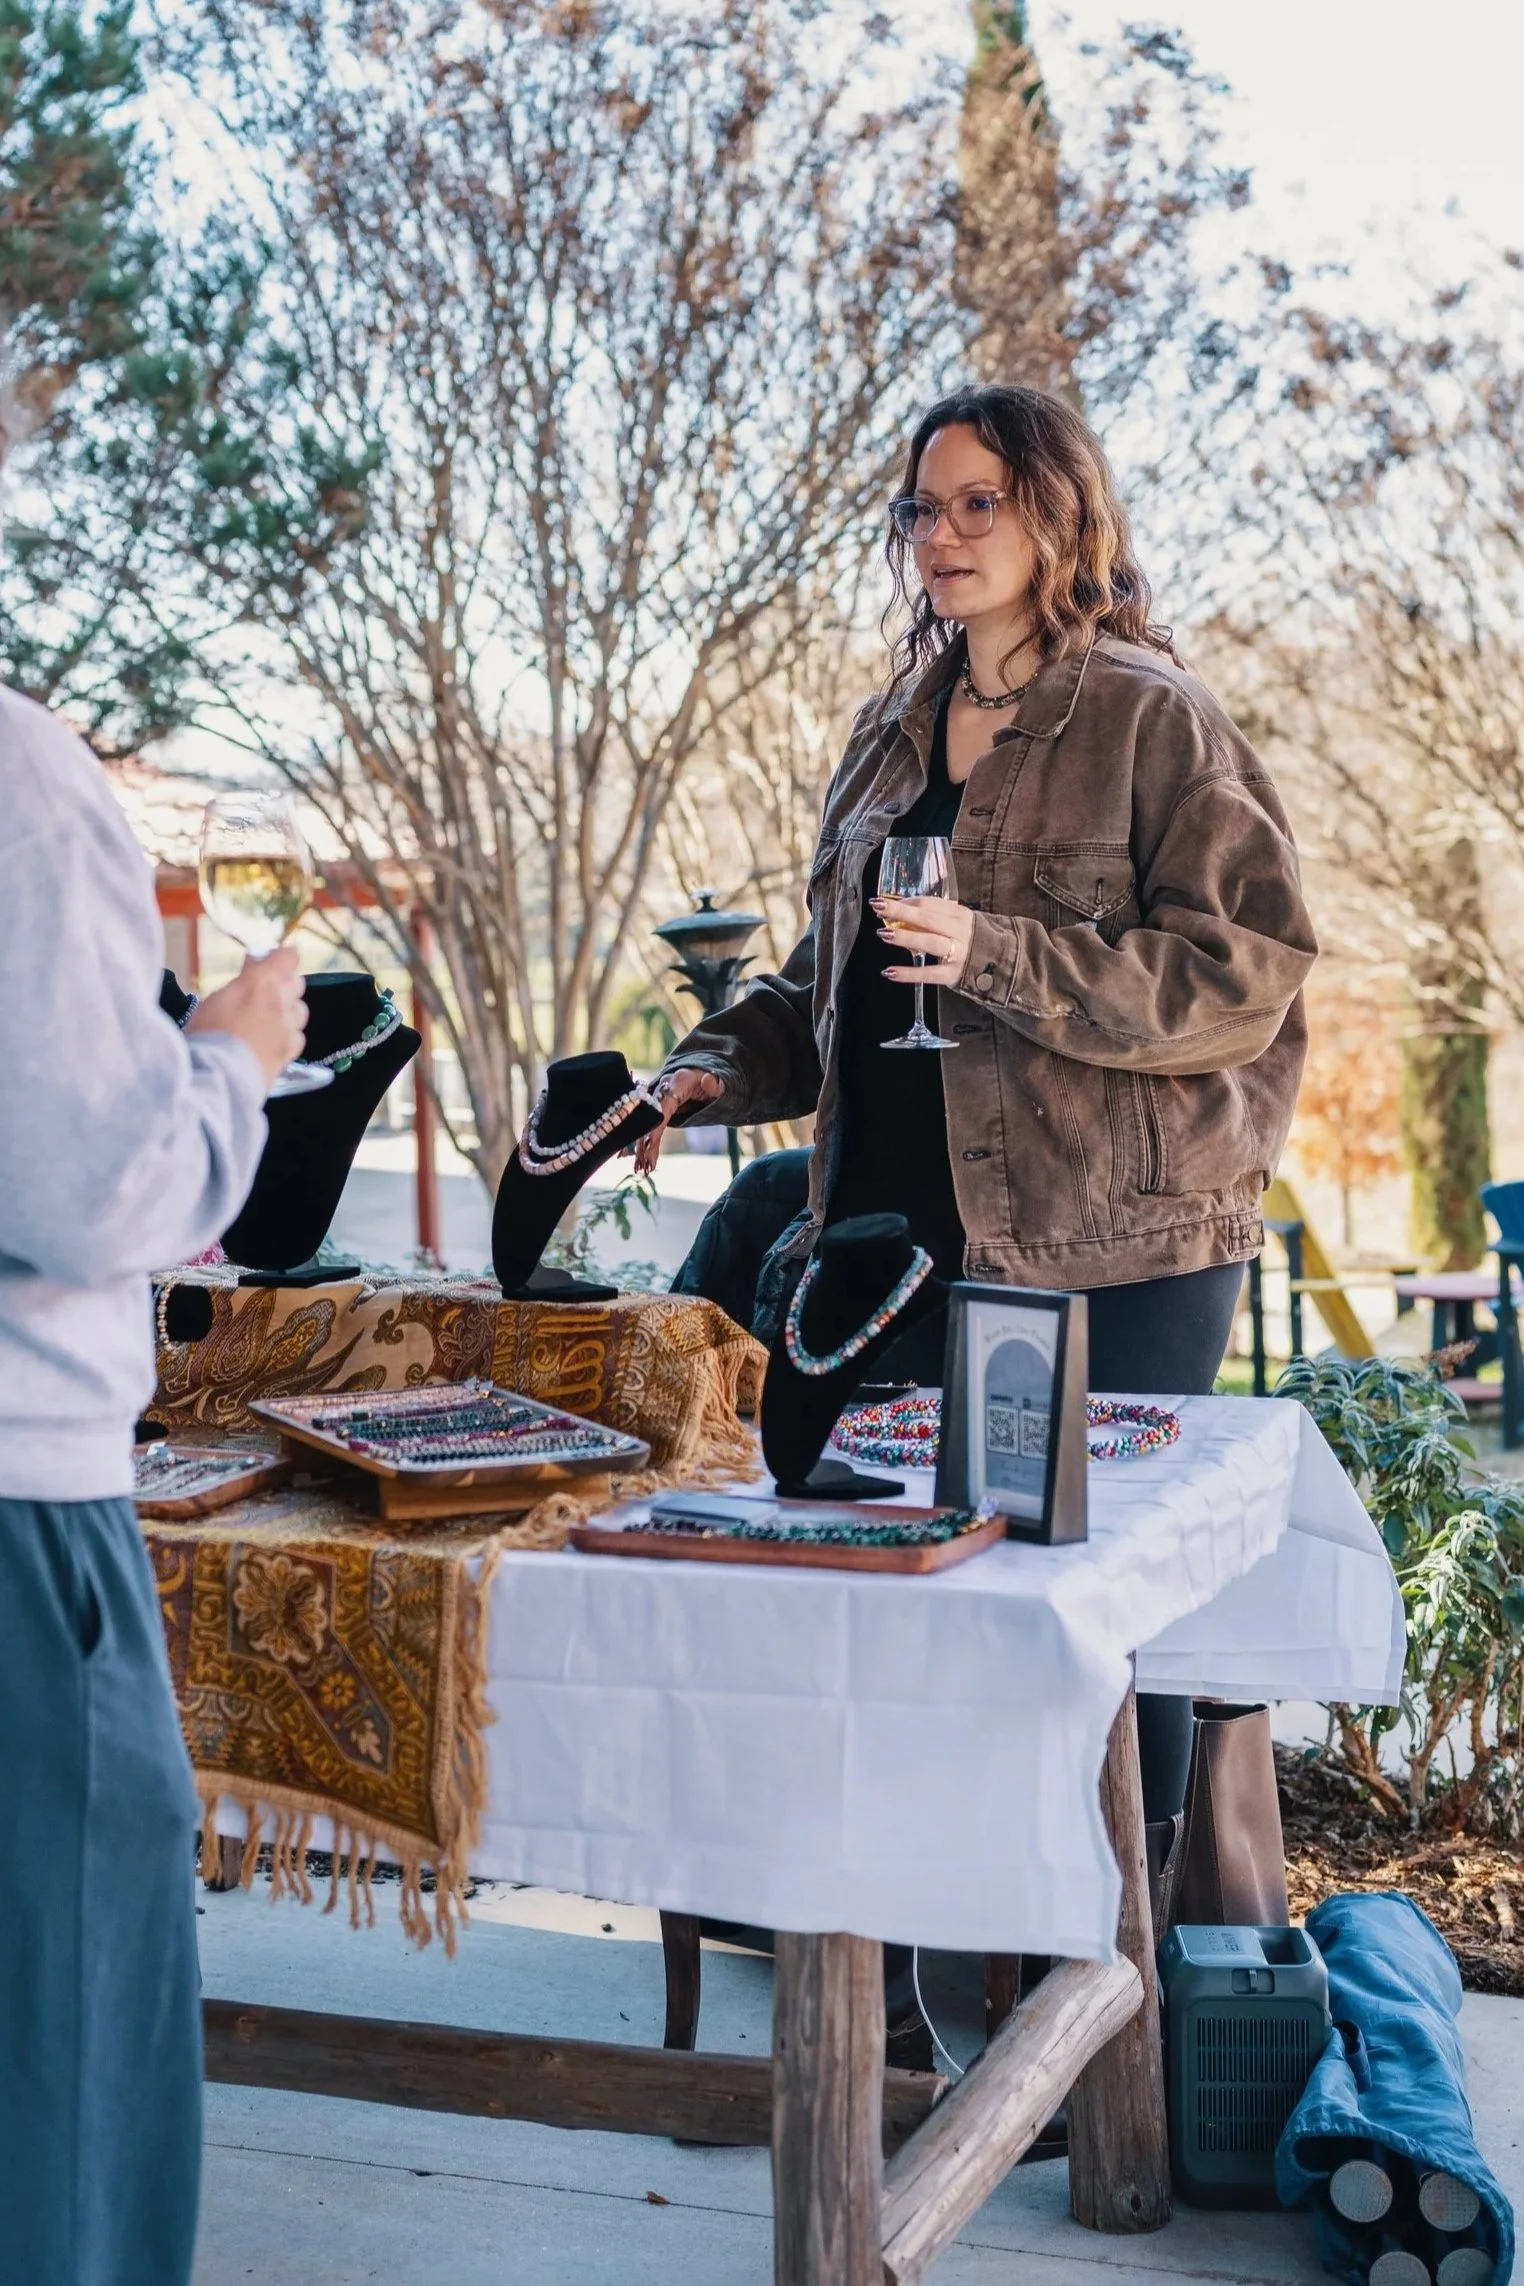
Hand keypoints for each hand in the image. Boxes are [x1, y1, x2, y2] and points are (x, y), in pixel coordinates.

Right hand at [186, 948, 307, 1089]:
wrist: (216, 1076)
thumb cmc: (207, 1033)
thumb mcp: (216, 998)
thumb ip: (241, 982)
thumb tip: (254, 966)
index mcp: (262, 982)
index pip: (288, 957)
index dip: (282, 957)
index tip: (272, 961)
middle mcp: (281, 1002)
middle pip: (297, 983)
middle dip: (284, 984)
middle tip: (266, 992)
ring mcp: (289, 1029)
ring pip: (300, 1011)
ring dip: (288, 1012)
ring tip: (269, 1020)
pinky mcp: (290, 1053)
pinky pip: (297, 1037)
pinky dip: (288, 1037)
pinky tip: (273, 1042)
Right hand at [632, 1067, 724, 1174]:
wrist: (698, 1077)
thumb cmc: (710, 1081)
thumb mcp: (718, 1083)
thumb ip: (715, 1084)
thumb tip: (710, 1080)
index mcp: (675, 1083)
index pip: (662, 1106)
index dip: (655, 1125)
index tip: (649, 1143)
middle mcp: (660, 1090)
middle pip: (649, 1118)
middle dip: (643, 1141)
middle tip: (644, 1164)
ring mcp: (655, 1102)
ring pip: (645, 1126)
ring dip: (642, 1148)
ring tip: (642, 1169)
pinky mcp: (655, 1112)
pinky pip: (648, 1130)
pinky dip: (644, 1146)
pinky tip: (640, 1162)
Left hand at [872, 894, 976, 984]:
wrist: (1004, 964)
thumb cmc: (975, 941)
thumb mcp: (961, 924)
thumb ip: (937, 918)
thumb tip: (902, 915)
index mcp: (960, 915)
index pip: (929, 904)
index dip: (906, 902)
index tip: (887, 902)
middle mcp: (960, 932)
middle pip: (927, 918)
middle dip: (900, 911)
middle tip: (878, 906)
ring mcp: (958, 953)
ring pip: (929, 942)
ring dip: (905, 936)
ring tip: (883, 933)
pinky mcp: (954, 974)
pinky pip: (928, 974)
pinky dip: (908, 973)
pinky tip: (889, 971)